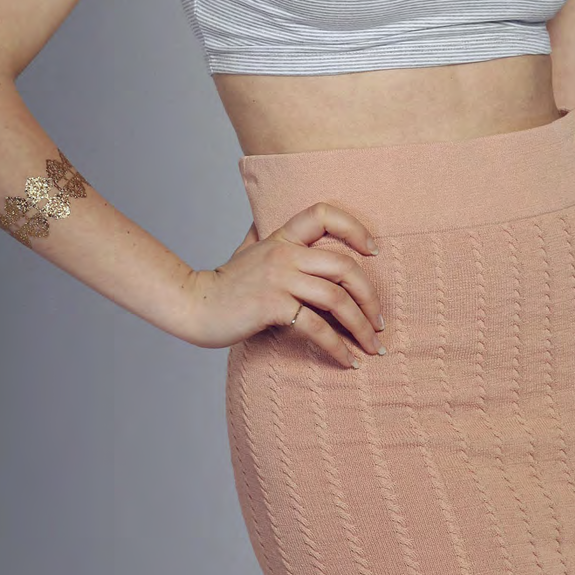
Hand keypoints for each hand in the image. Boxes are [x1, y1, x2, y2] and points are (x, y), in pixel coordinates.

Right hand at [181, 202, 386, 366]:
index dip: (354, 227)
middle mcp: (284, 253)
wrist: (194, 305)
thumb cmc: (226, 282)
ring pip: (336, 297)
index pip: (324, 214)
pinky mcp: (272, 307)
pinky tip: (346, 360)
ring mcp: (279, 279)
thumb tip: (268, 220)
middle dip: (370, 295)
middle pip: (344, 265)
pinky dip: (337, 346)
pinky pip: (316, 326)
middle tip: (379, 321)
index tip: (373, 251)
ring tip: (371, 346)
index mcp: (283, 237)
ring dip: (361, 325)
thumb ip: (266, 236)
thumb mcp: (249, 250)